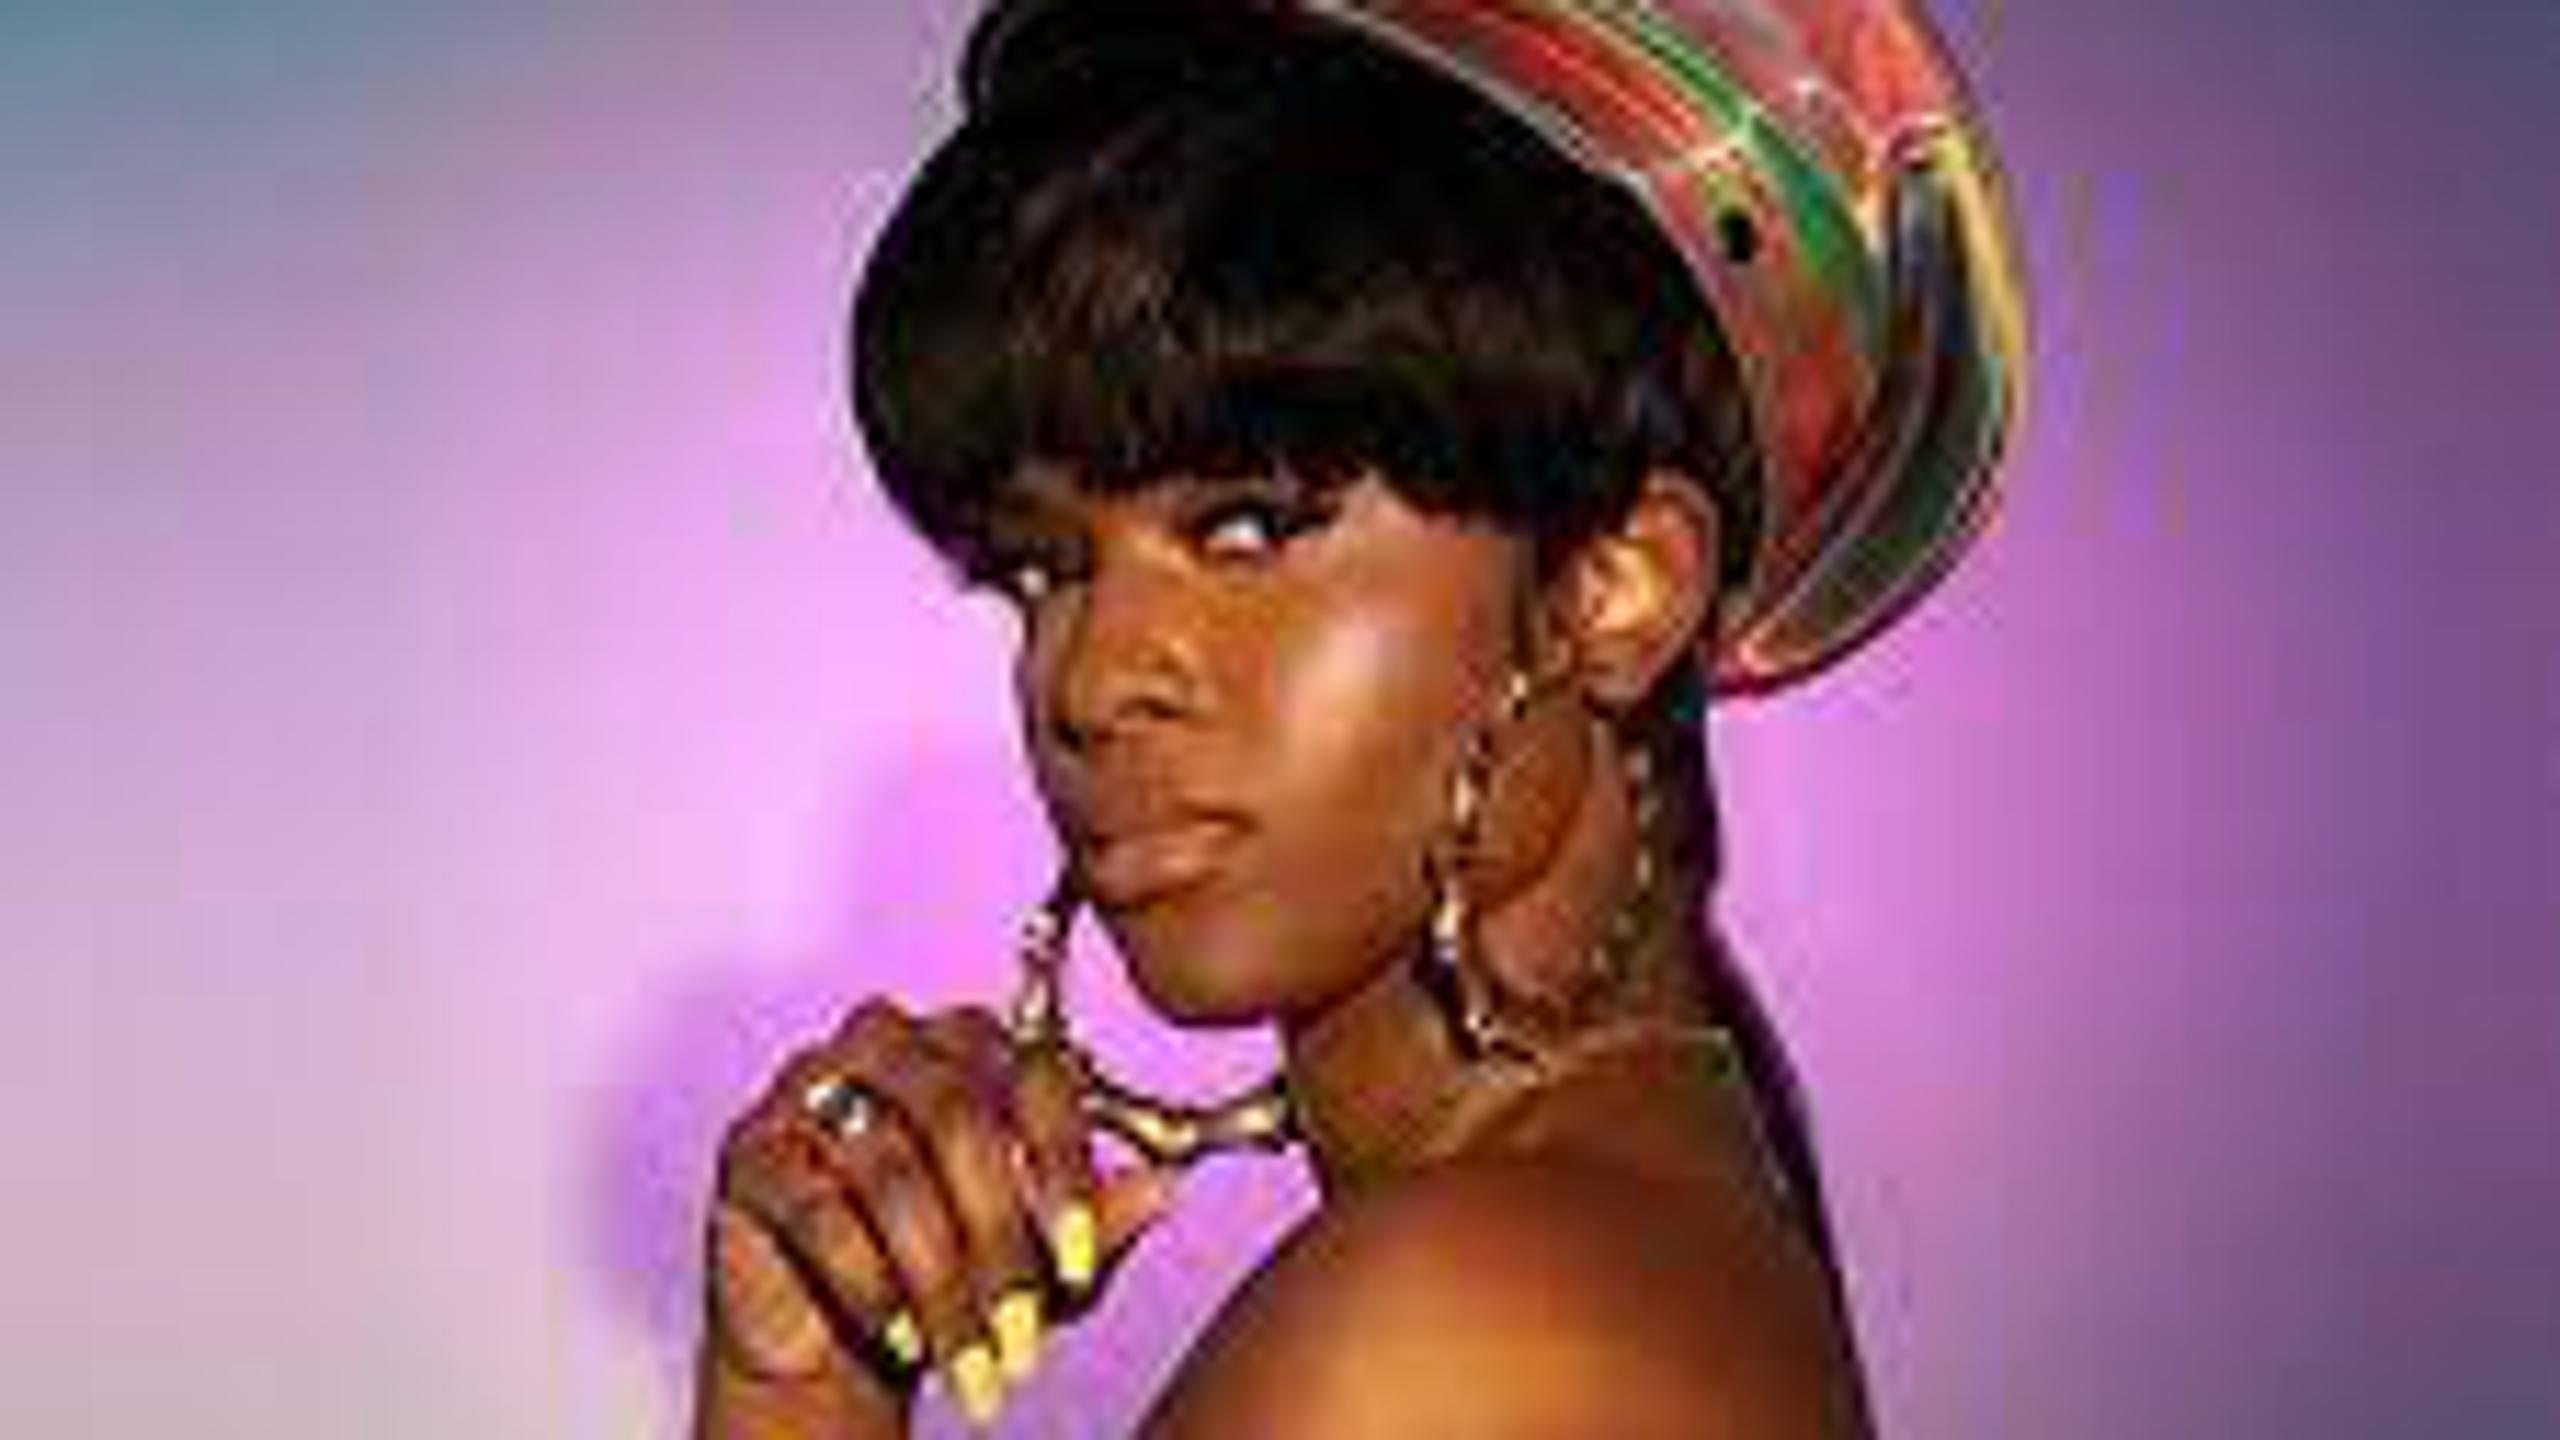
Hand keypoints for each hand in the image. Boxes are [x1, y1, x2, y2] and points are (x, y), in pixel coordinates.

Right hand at [702, 999, 1179, 1431]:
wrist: (840, 1338)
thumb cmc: (951, 1273)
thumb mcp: (1040, 1257)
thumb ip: (1095, 1218)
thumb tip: (1165, 1189)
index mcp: (968, 1038)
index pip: (1032, 1075)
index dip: (1063, 1172)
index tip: (1082, 1262)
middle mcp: (886, 1038)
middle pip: (958, 1119)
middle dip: (1000, 1240)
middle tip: (1026, 1334)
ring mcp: (807, 1085)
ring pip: (891, 1173)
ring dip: (942, 1284)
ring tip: (975, 1363)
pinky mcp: (751, 1150)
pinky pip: (820, 1211)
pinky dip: (871, 1285)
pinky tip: (902, 1339)